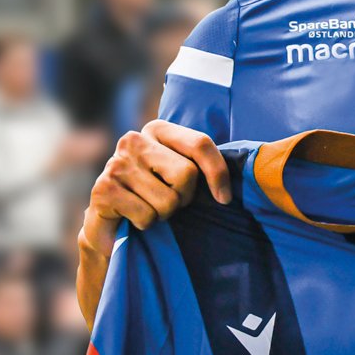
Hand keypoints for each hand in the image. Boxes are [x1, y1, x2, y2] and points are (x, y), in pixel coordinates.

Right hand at [76, 119, 230, 326]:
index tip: (224, 199)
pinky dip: (146, 224)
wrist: (111, 225)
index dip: (217, 174)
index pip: (200, 144)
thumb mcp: (181, 175)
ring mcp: (116, 163)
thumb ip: (203, 165)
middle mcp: (134, 139)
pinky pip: (147, 216)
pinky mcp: (103, 189)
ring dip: (163, 214)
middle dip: (184, 198)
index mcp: (157, 129)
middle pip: (186, 174)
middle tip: (169, 201)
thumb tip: (251, 168)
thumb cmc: (155, 197)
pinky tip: (133, 217)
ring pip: (167, 200)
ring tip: (148, 208)